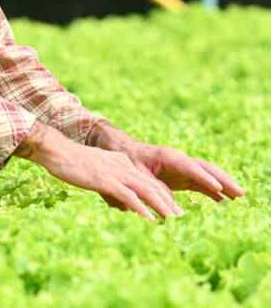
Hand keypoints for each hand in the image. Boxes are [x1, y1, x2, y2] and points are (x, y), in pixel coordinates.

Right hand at [14, 121, 182, 220]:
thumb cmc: (70, 163)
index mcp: (122, 163)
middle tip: (182, 219)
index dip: (162, 195)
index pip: (147, 180)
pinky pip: (128, 195)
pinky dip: (141, 208)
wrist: (56, 150)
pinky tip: (149, 219)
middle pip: (152, 185)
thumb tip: (123, 203)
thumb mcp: (95, 174)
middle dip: (168, 203)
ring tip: (174, 220)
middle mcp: (123, 166)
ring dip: (162, 206)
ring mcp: (115, 172)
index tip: (173, 209)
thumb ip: (111, 186)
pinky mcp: (105, 180)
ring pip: (146, 190)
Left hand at [89, 121, 244, 201]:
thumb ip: (151, 190)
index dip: (202, 177)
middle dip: (223, 180)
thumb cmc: (126, 161)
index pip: (188, 167)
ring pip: (207, 176)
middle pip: (205, 169)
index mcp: (166, 157)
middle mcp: (178, 161)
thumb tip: (167, 211)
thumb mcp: (135, 175)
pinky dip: (214, 192)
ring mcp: (182, 169)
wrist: (120, 151)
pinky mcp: (182, 177)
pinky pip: (202, 184)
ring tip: (240, 198)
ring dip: (223, 186)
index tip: (216, 186)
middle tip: (240, 193)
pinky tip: (226, 202)